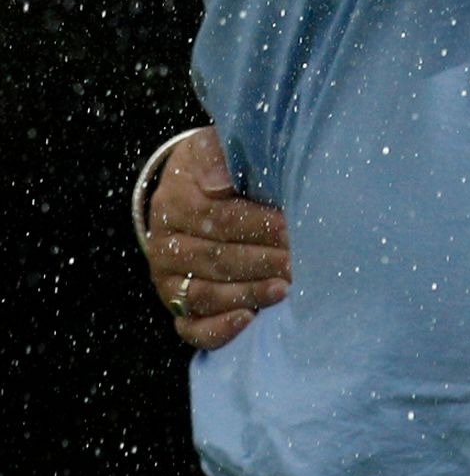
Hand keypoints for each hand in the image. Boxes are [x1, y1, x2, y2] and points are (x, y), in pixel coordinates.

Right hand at [145, 128, 290, 351]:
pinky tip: (250, 319)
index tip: (292, 229)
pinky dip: (218, 329)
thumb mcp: (213, 147)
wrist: (190, 188)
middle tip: (300, 263)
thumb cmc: (216, 165)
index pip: (220, 219)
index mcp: (173, 202)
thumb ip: (218, 156)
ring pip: (205, 295)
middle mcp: (164, 245)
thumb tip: (220, 183)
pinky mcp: (175, 306)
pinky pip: (190, 327)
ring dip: (249, 293)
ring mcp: (166, 280)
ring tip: (286, 288)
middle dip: (262, 261)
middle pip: (216, 259)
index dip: (258, 225)